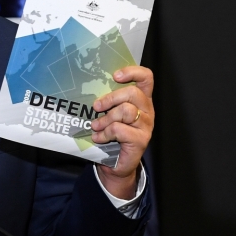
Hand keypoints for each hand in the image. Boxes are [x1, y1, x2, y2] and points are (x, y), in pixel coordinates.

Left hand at [90, 66, 153, 198]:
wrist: (117, 163)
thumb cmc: (112, 134)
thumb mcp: (110, 113)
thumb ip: (108, 100)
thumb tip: (88, 85)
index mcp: (141, 100)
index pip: (146, 78)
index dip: (133, 72)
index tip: (114, 76)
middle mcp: (147, 110)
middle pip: (133, 93)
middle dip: (111, 98)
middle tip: (96, 106)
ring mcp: (146, 126)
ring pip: (126, 111)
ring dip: (106, 118)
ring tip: (95, 126)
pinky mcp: (141, 140)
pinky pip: (120, 130)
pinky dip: (105, 133)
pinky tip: (98, 137)